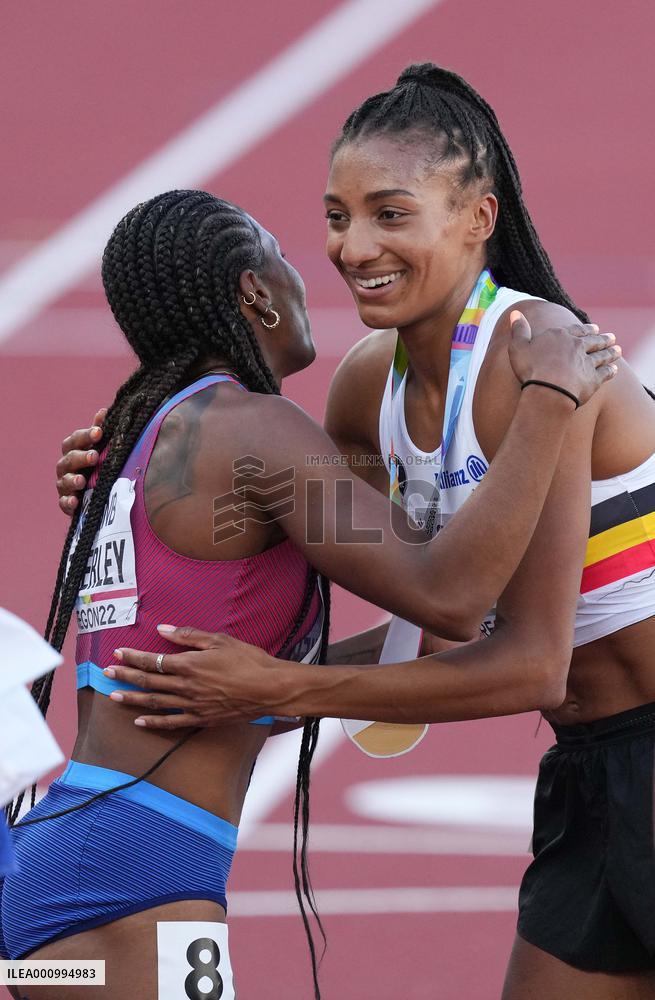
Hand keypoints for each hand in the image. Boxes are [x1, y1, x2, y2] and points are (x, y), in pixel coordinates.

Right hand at [56, 408, 106, 514]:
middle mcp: (66, 467)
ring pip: (64, 481)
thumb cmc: (96, 464)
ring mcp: (64, 485)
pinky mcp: (66, 503)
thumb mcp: (99, 448)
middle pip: (69, 459)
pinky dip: (68, 502)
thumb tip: (104, 411)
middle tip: (94, 456)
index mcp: (73, 451)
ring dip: (73, 480)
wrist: (96, 493)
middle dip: (81, 457)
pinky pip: (64, 502)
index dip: (85, 435)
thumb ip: (99, 431)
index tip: (99, 432)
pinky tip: (75, 502)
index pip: (74, 440)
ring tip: (82, 480)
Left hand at [104, 625, 284, 728]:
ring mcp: (193, 705)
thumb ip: (188, 636)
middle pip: (149, 682)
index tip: (117, 652)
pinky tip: (139, 721)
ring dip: (132, 699)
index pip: (154, 660)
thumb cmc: (249, 661)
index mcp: (190, 664)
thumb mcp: (220, 640)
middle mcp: (187, 686)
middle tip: (107, 673)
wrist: (270, 688)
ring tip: (113, 697)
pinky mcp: (202, 719)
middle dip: (125, 676)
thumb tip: (163, 629)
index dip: (133, 657)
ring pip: (155, 703)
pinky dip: (154, 722)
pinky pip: (172, 722)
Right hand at [508, 312, 620, 405]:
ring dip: (611, 352)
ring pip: (603, 355)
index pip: (577, 329)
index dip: (586, 329)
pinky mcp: (594, 379)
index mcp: (561, 336)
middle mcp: (577, 346)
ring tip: (618, 350)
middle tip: (611, 337)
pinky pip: (605, 373)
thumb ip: (518, 329)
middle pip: (594, 340)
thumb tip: (515, 312)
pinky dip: (611, 370)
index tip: (594, 328)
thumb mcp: (518, 347)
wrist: (548, 391)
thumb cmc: (530, 369)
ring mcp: (588, 362)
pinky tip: (615, 369)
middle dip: (603, 339)